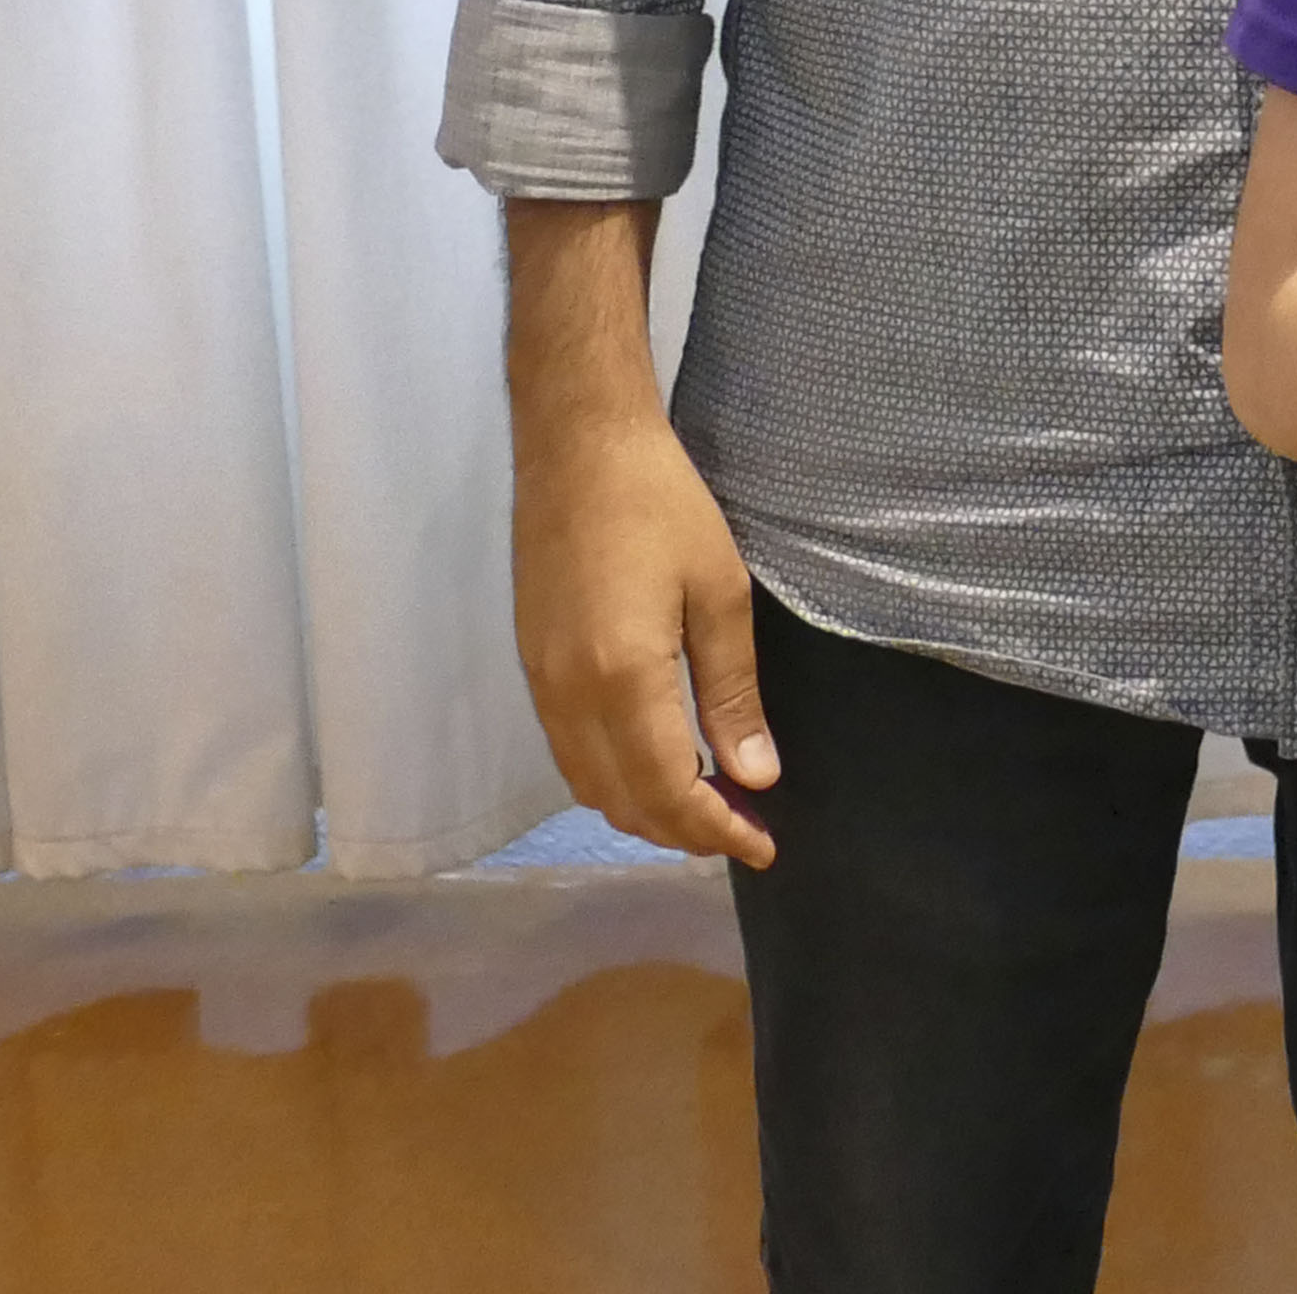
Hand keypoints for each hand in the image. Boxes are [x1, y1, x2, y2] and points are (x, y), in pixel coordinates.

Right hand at [511, 406, 777, 868]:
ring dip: (646, 811)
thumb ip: (732, 693)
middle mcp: (568, 699)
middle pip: (623, 803)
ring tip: (710, 806)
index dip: (717, 831)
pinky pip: (570, 754)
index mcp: (620, 681)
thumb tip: (755, 776)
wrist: (576, 449)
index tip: (765, 846)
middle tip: (745, 830)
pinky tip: (658, 764)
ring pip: (590, 785)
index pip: (668, 791)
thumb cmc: (662, 507)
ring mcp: (541, 686)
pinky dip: (615, 779)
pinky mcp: (532, 668)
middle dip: (684, 832)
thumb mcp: (719, 594)